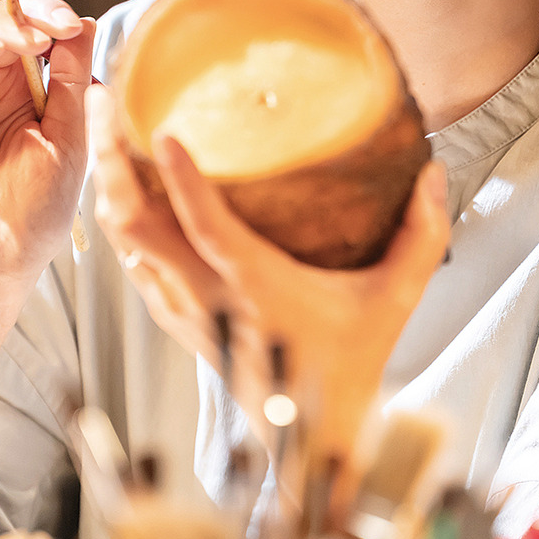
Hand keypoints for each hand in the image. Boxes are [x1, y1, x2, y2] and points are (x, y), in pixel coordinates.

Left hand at [88, 81, 449, 509]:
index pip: (206, 229)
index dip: (182, 180)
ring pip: (123, 242)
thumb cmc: (350, 365)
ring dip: (107, 184)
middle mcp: (208, 298)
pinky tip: (123, 186)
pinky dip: (120, 219)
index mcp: (256, 288)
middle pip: (134, 224)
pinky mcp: (177, 319)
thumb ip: (423, 236)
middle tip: (101, 101)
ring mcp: (184, 310)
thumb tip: (436, 174)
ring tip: (103, 127)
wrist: (310, 438)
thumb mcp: (397, 300)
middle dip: (108, 160)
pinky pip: (132, 263)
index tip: (162, 132)